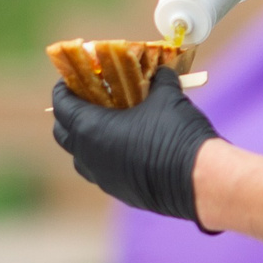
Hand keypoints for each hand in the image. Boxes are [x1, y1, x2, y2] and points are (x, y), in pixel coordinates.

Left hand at [50, 73, 217, 225]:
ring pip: (80, 156)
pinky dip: (104, 155)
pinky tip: (126, 144)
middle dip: (69, 114)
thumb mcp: (166, 96)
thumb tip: (160, 70)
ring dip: (86, 137)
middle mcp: (89, 156)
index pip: (61, 105)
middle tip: (87, 99)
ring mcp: (102, 178)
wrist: (200, 181)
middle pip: (64, 132)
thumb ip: (157, 80)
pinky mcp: (119, 192)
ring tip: (106, 121)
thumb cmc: (176, 133)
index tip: (72, 78)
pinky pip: (101, 170)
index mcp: (90, 130)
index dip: (63, 89)